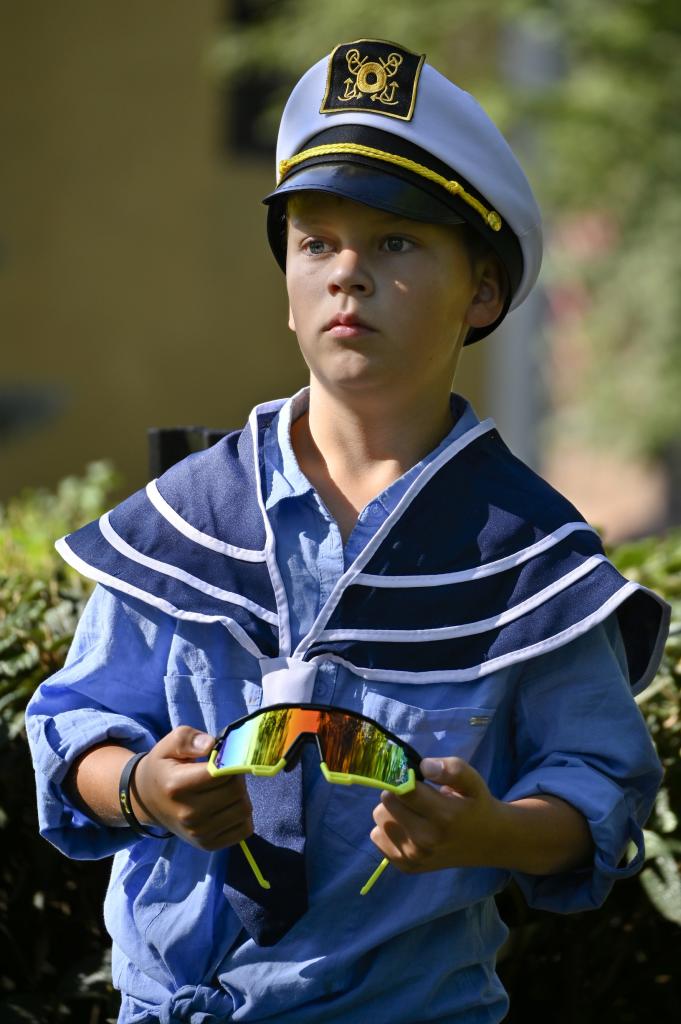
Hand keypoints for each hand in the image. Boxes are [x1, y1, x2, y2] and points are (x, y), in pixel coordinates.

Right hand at [131, 727, 252, 851]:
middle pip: (236, 791)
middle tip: (226, 773)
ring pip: (244, 809)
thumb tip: (211, 745)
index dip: (229, 761)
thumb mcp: (168, 745)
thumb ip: (188, 739)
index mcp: (177, 786)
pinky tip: (228, 807)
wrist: (148, 801)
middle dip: (237, 777)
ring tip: (225, 789)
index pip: (221, 773)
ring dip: (241, 796)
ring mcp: (198, 833)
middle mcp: (188, 814)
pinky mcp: (208, 845)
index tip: (225, 758)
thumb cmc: (164, 768)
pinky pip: (244, 829)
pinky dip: (242, 816)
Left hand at [370, 756, 501, 872]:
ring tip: (413, 812)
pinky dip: (388, 829)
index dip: (403, 777)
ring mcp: (414, 857)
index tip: (412, 777)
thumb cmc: (475, 805)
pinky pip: (377, 837)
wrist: (488, 842)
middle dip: (397, 793)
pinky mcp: (406, 867)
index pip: (403, 790)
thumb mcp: (472, 781)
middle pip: (386, 801)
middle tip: (416, 796)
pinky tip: (408, 828)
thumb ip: (451, 768)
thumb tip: (423, 766)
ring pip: (379, 818)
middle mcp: (426, 840)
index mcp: (444, 816)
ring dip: (391, 811)